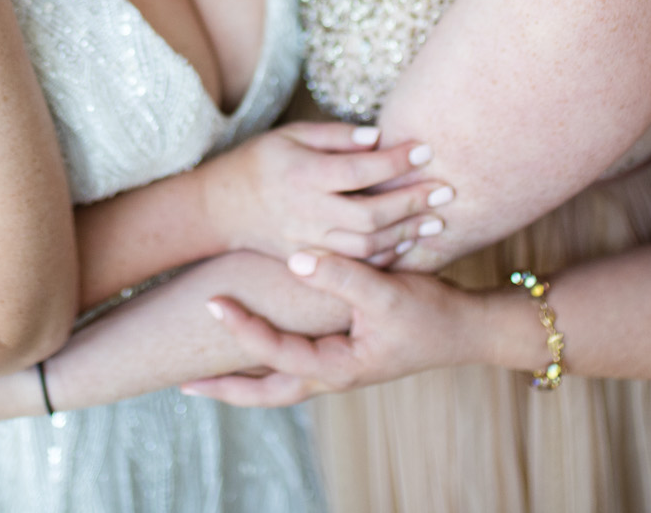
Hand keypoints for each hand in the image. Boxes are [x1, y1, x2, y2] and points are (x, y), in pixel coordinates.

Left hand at [179, 251, 486, 406]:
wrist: (469, 329)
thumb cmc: (432, 314)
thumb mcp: (388, 293)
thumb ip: (342, 275)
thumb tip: (297, 257)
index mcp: (337, 368)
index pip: (274, 353)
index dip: (241, 328)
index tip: (212, 303)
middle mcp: (331, 376)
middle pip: (265, 393)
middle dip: (225, 389)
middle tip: (182, 384)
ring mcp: (337, 370)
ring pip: (278, 385)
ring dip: (242, 380)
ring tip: (204, 374)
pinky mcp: (344, 356)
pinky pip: (293, 367)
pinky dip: (267, 363)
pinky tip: (254, 349)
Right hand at [201, 124, 452, 261]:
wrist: (219, 208)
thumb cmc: (259, 161)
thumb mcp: (291, 135)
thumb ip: (336, 137)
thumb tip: (379, 136)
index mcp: (302, 174)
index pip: (360, 170)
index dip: (397, 161)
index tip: (428, 148)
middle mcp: (305, 211)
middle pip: (370, 214)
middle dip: (412, 202)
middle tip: (445, 189)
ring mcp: (305, 241)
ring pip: (365, 246)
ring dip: (405, 233)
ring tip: (436, 220)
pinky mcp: (307, 260)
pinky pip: (352, 265)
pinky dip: (383, 256)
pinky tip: (407, 243)